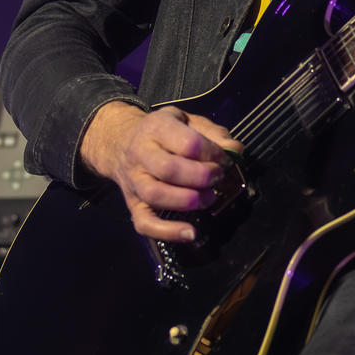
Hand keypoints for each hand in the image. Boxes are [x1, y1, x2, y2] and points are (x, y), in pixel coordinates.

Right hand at [79, 101, 241, 242]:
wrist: (120, 142)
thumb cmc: (163, 133)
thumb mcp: (187, 121)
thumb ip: (213, 133)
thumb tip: (234, 150)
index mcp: (156, 128)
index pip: (187, 143)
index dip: (212, 153)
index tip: (223, 158)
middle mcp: (140, 154)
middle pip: (169, 170)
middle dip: (201, 177)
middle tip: (217, 177)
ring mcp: (134, 181)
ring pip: (156, 195)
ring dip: (188, 201)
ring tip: (208, 198)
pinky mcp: (133, 205)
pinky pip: (145, 223)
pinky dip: (168, 232)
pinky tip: (190, 233)